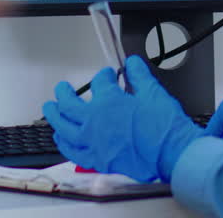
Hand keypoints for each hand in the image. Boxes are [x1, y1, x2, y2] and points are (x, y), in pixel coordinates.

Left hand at [43, 56, 202, 182]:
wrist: (172, 155)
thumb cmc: (164, 128)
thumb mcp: (154, 92)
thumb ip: (139, 76)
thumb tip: (132, 63)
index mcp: (108, 102)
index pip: (99, 83)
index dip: (104, 76)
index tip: (108, 74)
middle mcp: (95, 122)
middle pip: (69, 104)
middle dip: (64, 92)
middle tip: (61, 88)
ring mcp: (93, 142)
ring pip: (64, 127)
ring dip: (55, 116)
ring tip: (51, 109)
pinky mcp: (98, 159)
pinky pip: (73, 150)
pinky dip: (64, 142)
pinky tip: (60, 138)